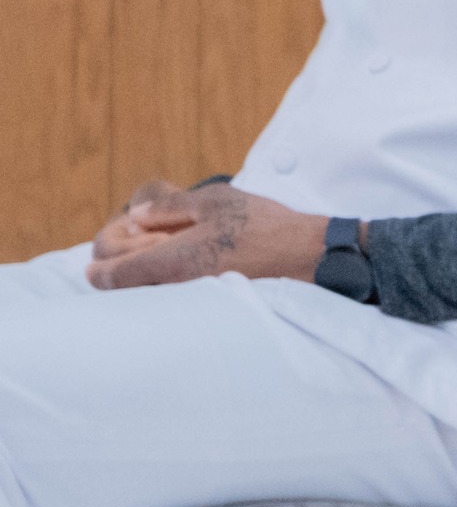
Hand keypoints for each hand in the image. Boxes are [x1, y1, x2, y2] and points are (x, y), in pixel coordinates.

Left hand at [85, 184, 328, 290]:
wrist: (308, 258)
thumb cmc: (264, 226)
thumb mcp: (215, 200)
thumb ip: (169, 208)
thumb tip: (137, 216)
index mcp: (171, 261)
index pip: (111, 276)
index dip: (99, 269)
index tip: (102, 261)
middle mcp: (177, 289)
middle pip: (126, 292)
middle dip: (120, 272)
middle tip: (133, 252)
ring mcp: (194, 302)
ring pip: (150, 299)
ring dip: (146, 282)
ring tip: (163, 258)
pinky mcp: (211, 306)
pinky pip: (175, 302)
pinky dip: (169, 288)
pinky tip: (190, 268)